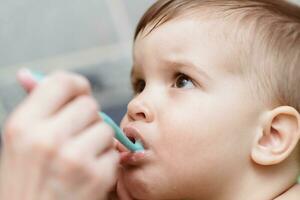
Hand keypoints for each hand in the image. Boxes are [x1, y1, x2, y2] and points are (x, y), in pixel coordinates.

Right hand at [0, 70, 118, 199]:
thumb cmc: (26, 181)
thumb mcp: (19, 143)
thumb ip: (34, 107)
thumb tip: (27, 73)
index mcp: (23, 125)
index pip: (62, 82)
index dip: (76, 86)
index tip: (78, 96)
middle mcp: (47, 139)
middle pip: (89, 105)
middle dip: (86, 118)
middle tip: (75, 136)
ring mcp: (74, 159)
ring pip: (106, 128)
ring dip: (97, 141)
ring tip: (79, 159)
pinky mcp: (97, 178)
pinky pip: (114, 153)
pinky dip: (105, 163)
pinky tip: (87, 175)